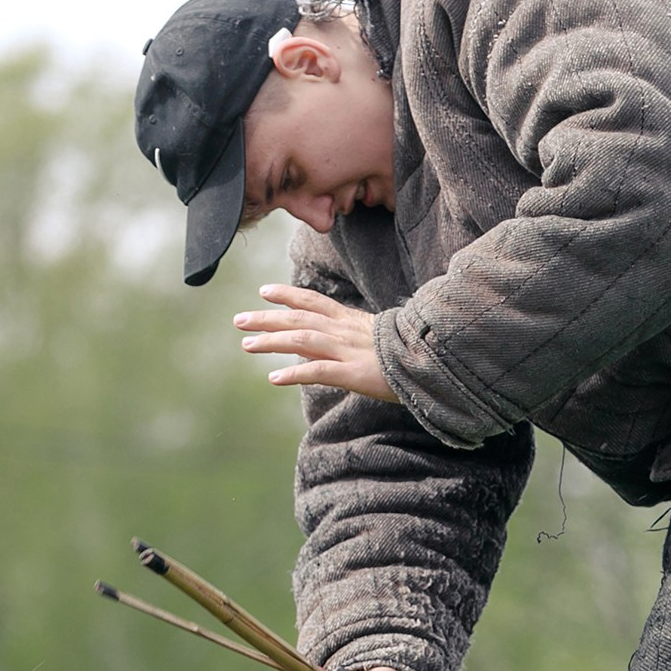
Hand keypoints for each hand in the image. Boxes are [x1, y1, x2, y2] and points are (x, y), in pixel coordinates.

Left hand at [237, 286, 397, 403]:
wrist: (432, 362)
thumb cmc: (408, 352)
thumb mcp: (379, 337)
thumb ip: (356, 335)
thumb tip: (338, 342)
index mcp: (351, 320)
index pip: (313, 301)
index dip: (287, 295)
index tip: (264, 291)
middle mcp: (345, 331)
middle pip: (298, 319)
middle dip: (266, 318)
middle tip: (238, 320)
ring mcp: (348, 351)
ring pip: (302, 341)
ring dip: (272, 342)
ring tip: (246, 345)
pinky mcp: (354, 373)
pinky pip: (318, 371)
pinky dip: (294, 373)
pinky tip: (274, 378)